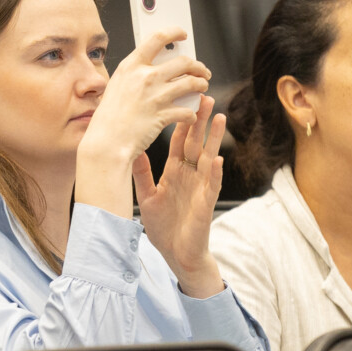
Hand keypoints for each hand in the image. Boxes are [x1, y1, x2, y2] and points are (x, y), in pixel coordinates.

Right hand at [75, 27, 209, 218]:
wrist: (106, 142)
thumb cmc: (108, 118)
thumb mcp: (116, 86)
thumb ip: (134, 75)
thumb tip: (153, 67)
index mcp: (130, 66)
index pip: (157, 38)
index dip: (174, 33)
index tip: (182, 34)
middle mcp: (144, 77)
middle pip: (183, 61)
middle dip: (197, 65)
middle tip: (201, 71)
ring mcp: (155, 96)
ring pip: (191, 83)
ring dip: (201, 84)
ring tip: (203, 87)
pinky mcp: (163, 115)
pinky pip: (188, 110)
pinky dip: (193, 112)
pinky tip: (191, 114)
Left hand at [134, 94, 225, 297]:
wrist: (176, 255)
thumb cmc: (164, 227)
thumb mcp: (148, 196)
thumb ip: (142, 174)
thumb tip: (132, 151)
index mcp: (175, 173)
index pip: (180, 142)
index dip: (182, 122)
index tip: (182, 100)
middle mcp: (190, 176)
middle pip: (197, 143)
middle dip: (201, 121)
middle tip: (205, 96)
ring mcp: (200, 189)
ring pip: (210, 158)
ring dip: (214, 139)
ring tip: (219, 117)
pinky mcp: (206, 205)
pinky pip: (211, 186)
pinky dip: (214, 173)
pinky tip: (216, 160)